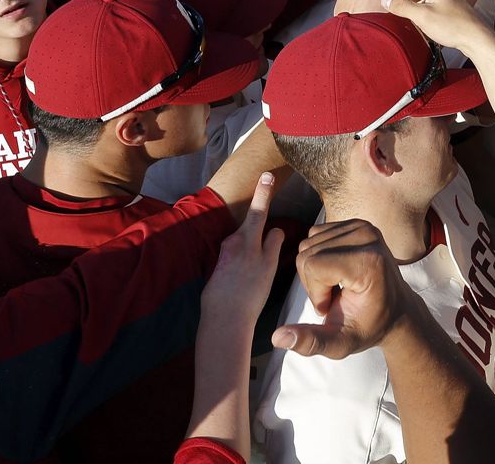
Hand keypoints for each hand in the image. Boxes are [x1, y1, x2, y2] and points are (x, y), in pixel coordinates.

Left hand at [200, 172, 284, 324]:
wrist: (224, 319)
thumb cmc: (249, 294)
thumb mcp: (269, 267)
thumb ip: (272, 244)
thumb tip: (276, 230)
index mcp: (246, 239)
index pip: (259, 211)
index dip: (264, 193)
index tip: (266, 175)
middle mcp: (232, 243)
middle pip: (251, 230)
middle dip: (260, 238)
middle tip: (263, 261)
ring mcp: (223, 255)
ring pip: (244, 247)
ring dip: (252, 257)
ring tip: (256, 283)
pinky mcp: (218, 268)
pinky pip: (236, 262)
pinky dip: (243, 269)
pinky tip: (246, 287)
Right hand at [272, 219, 412, 358]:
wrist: (396, 310)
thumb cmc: (369, 327)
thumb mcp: (340, 344)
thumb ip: (310, 342)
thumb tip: (278, 338)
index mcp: (368, 262)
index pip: (311, 264)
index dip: (314, 291)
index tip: (332, 307)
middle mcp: (368, 237)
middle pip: (307, 252)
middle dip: (313, 281)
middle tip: (334, 298)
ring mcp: (364, 226)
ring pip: (308, 242)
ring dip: (315, 269)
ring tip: (338, 287)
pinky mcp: (357, 223)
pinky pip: (316, 235)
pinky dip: (319, 255)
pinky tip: (337, 273)